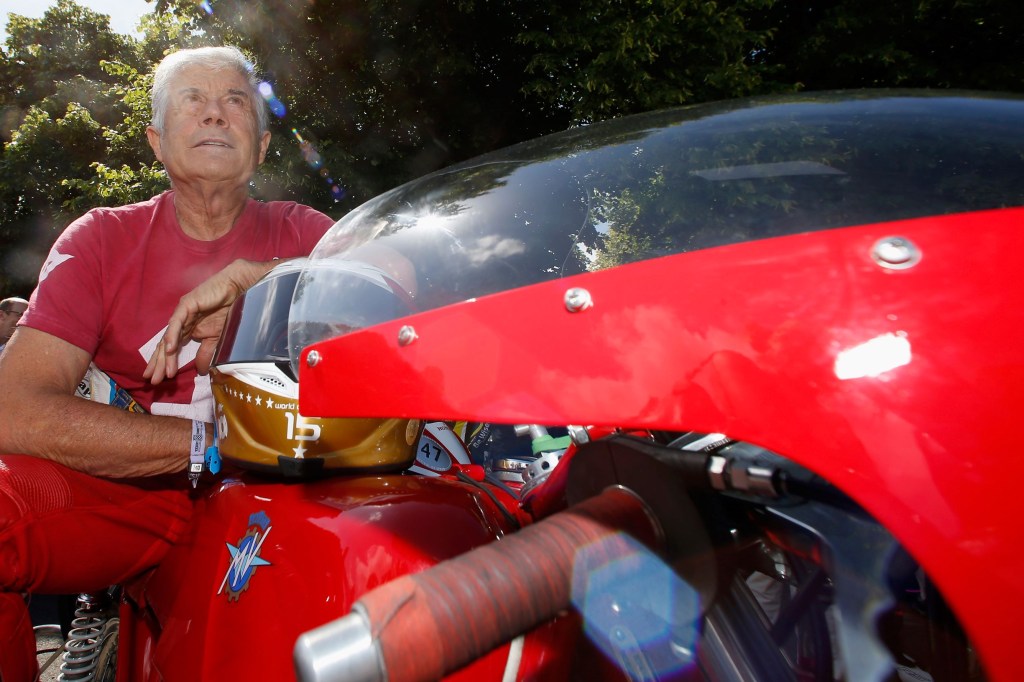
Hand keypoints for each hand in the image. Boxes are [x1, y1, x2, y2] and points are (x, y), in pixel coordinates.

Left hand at [144, 259, 275, 383]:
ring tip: (160, 372)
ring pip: (169, 336)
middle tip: (151, 381)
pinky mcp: (187, 305)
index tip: (160, 380)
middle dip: (158, 364)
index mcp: (188, 330)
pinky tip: (169, 350)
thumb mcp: (217, 339)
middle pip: (165, 345)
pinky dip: (172, 336)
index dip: (165, 364)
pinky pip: (177, 322)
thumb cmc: (230, 311)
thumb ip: (206, 353)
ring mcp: (182, 314)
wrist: (240, 291)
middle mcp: (182, 323)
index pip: (172, 349)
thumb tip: (200, 371)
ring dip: (164, 355)